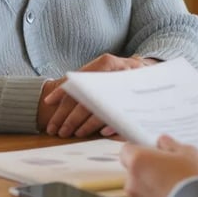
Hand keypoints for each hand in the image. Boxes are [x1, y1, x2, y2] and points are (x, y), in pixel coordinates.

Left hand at [39, 53, 155, 136]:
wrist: (149, 71)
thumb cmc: (118, 75)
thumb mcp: (101, 72)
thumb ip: (78, 83)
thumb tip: (49, 101)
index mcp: (106, 63)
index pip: (80, 78)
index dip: (62, 93)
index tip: (48, 105)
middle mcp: (120, 71)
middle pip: (90, 96)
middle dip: (71, 116)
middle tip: (59, 130)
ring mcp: (132, 86)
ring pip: (104, 108)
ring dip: (87, 124)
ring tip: (74, 133)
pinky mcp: (141, 100)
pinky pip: (123, 115)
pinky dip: (110, 125)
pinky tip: (100, 133)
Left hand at [120, 135, 197, 196]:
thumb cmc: (193, 178)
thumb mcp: (188, 153)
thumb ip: (171, 145)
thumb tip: (162, 142)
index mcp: (138, 161)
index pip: (126, 151)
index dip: (138, 150)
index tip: (152, 152)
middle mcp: (132, 183)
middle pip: (134, 173)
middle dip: (148, 172)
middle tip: (169, 171)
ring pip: (142, 193)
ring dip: (153, 191)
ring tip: (175, 192)